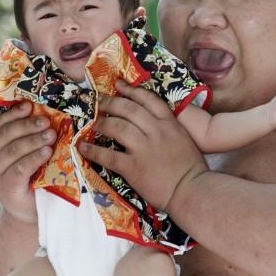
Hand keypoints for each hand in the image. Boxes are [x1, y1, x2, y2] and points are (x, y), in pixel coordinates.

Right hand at [0, 103, 56, 220]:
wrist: (29, 210)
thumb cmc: (30, 176)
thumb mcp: (26, 154)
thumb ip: (29, 136)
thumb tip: (45, 113)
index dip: (13, 113)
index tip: (29, 105)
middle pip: (6, 135)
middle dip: (27, 125)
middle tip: (46, 121)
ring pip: (14, 150)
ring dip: (34, 140)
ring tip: (51, 135)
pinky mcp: (6, 187)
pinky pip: (20, 168)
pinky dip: (35, 158)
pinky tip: (47, 152)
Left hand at [79, 81, 207, 211]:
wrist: (192, 191)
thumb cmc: (191, 168)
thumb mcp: (184, 138)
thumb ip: (168, 127)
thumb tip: (150, 121)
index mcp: (170, 123)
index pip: (148, 99)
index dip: (131, 90)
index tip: (118, 84)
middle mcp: (155, 131)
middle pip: (129, 109)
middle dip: (111, 102)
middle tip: (98, 100)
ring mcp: (143, 148)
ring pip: (117, 127)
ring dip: (101, 123)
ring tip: (92, 122)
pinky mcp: (133, 167)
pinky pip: (108, 155)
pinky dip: (93, 151)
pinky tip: (83, 147)